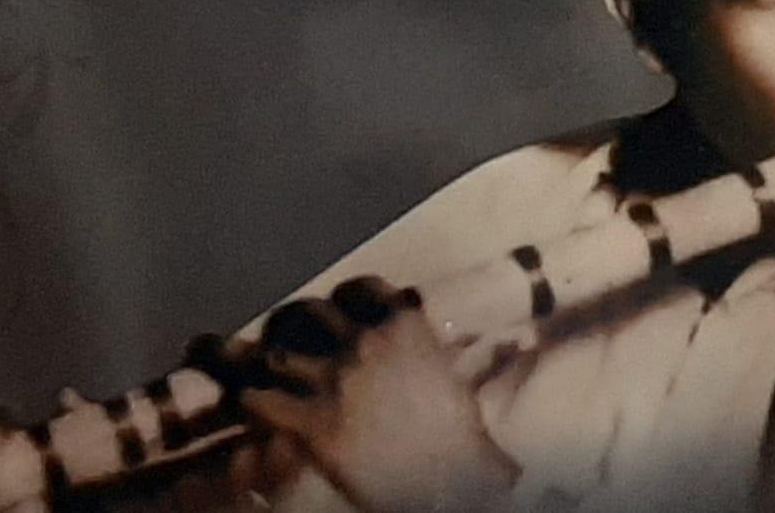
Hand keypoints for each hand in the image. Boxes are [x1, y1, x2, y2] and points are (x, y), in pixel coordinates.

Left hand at [240, 277, 519, 511]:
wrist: (449, 484)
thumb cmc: (464, 441)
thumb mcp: (468, 386)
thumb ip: (481, 357)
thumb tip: (525, 341)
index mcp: (404, 327)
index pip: (359, 290)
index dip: (343, 300)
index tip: (339, 313)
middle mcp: (362, 342)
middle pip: (308, 314)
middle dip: (296, 326)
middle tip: (290, 341)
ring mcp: (332, 380)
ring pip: (276, 350)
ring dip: (264, 358)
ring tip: (251, 365)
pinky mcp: (309, 421)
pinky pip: (260, 398)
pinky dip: (250, 400)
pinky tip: (249, 406)